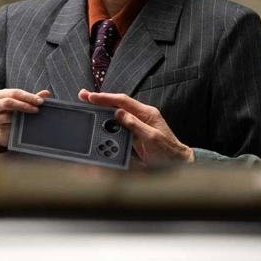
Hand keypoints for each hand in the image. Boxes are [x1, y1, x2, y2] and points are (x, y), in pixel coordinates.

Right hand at [0, 89, 50, 146]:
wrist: (5, 130)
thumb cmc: (15, 114)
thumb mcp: (24, 105)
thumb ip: (34, 98)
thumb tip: (47, 93)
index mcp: (3, 94)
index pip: (16, 92)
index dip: (29, 96)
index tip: (41, 101)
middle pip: (10, 99)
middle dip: (26, 102)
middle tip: (38, 107)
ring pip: (7, 107)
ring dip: (22, 109)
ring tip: (34, 112)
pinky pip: (6, 119)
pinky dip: (17, 119)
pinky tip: (25, 121)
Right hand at [78, 89, 193, 165]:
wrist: (177, 163)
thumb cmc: (167, 151)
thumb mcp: (151, 138)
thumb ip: (134, 125)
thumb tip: (118, 114)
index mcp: (147, 113)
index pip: (123, 101)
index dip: (105, 98)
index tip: (91, 97)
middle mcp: (142, 116)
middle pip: (118, 105)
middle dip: (100, 101)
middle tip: (83, 97)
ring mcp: (138, 125)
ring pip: (117, 115)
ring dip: (102, 111)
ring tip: (88, 106)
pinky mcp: (135, 134)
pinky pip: (119, 126)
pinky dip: (108, 123)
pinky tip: (99, 121)